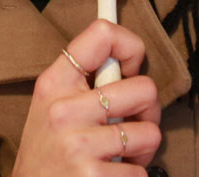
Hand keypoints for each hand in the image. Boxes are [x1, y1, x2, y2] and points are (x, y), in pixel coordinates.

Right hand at [11, 18, 160, 176]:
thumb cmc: (48, 147)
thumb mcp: (53, 102)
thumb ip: (84, 78)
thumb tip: (129, 61)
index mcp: (56, 81)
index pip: (103, 35)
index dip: (131, 46)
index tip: (132, 68)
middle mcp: (65, 109)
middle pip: (144, 88)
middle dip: (148, 110)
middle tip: (131, 123)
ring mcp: (78, 145)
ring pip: (150, 133)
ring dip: (143, 148)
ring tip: (121, 153)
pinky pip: (140, 173)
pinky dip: (133, 176)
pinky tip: (111, 174)